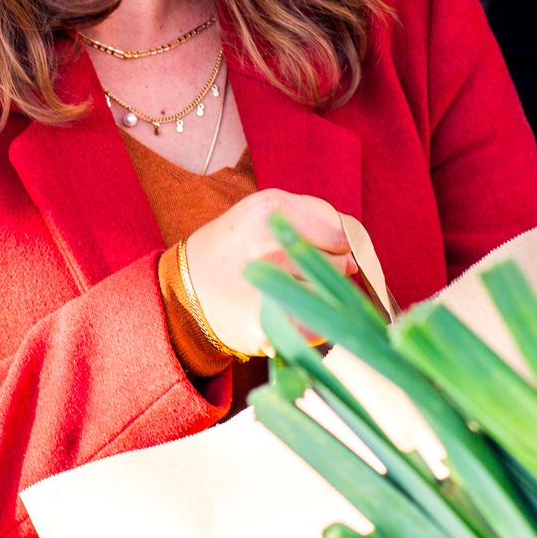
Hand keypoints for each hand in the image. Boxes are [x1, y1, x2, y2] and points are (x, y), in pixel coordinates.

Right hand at [182, 189, 353, 356]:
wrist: (184, 291)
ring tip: (290, 293)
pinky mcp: (268, 324)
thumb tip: (352, 250)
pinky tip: (288, 315)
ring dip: (321, 299)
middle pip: (337, 265)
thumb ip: (310, 220)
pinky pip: (316, 326)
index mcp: (271, 211)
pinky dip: (311, 325)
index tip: (324, 252)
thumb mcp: (262, 213)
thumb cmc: (232, 249)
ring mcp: (270, 286)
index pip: (339, 233)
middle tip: (298, 274)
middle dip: (328, 273)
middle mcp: (271, 246)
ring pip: (329, 296)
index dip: (338, 246)